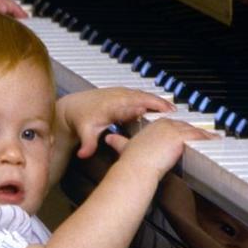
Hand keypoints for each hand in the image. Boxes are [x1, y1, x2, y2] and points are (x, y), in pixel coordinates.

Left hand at [58, 87, 174, 158]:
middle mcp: (116, 98)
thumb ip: (87, 145)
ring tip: (173, 109)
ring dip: (158, 100)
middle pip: (138, 98)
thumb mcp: (85, 133)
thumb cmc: (82, 120)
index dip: (133, 109)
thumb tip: (83, 155)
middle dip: (154, 103)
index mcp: (109, 108)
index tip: (145, 110)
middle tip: (171, 112)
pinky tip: (164, 105)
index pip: (123, 107)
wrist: (75, 107)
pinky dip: (154, 98)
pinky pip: (142, 94)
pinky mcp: (124, 92)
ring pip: (143, 94)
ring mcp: (121, 93)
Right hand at [103, 116, 208, 174]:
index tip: (186, 132)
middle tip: (205, 134)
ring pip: (193, 130)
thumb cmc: (131, 160)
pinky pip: (197, 136)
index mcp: (153, 125)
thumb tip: (108, 140)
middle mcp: (163, 125)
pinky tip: (215, 140)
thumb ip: (119, 142)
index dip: (180, 129)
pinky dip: (207, 138)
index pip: (171, 125)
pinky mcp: (179, 137)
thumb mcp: (124, 147)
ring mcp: (172, 130)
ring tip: (214, 137)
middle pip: (184, 126)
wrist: (135, 168)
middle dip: (195, 130)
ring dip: (204, 134)